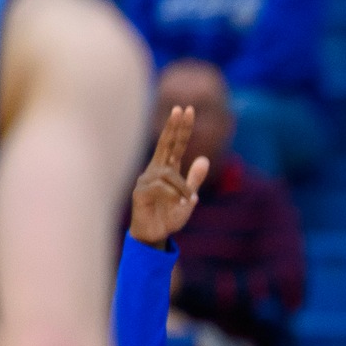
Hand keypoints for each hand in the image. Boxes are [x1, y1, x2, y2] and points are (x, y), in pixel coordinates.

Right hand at [131, 104, 210, 248]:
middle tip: (181, 109)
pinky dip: (173, 195)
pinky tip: (177, 203)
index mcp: (167, 170)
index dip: (181, 128)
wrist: (154, 236)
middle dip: (174, 127)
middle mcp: (155, 171)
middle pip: (165, 144)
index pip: (175, 145)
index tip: (186, 110)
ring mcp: (145, 180)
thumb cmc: (168, 216)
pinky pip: (160, 187)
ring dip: (182, 187)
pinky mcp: (140, 192)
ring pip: (169, 173)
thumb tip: (204, 157)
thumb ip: (194, 179)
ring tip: (187, 201)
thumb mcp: (188, 198)